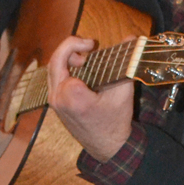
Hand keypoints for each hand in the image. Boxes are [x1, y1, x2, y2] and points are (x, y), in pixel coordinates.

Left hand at [47, 36, 133, 161]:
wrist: (106, 146)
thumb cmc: (115, 122)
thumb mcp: (123, 92)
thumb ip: (126, 63)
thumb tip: (131, 38)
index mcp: (73, 96)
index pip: (64, 58)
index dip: (78, 46)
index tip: (94, 46)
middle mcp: (58, 99)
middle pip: (54, 61)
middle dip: (70, 47)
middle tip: (88, 46)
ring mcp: (54, 102)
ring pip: (52, 69)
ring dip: (67, 57)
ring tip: (85, 58)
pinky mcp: (55, 103)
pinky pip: (54, 79)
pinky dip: (65, 68)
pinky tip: (81, 70)